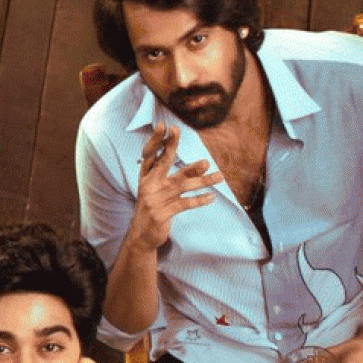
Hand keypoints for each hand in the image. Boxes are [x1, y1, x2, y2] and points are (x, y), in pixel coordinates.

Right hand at [128, 123, 223, 250]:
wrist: (143, 236)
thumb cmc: (156, 208)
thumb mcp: (162, 190)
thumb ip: (180, 176)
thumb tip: (205, 162)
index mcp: (146, 177)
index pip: (150, 155)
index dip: (156, 140)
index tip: (164, 126)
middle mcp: (149, 185)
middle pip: (162, 162)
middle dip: (171, 146)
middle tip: (177, 130)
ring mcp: (155, 199)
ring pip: (183, 185)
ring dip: (203, 180)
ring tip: (220, 176)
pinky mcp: (162, 213)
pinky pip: (185, 204)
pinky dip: (199, 200)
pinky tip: (212, 197)